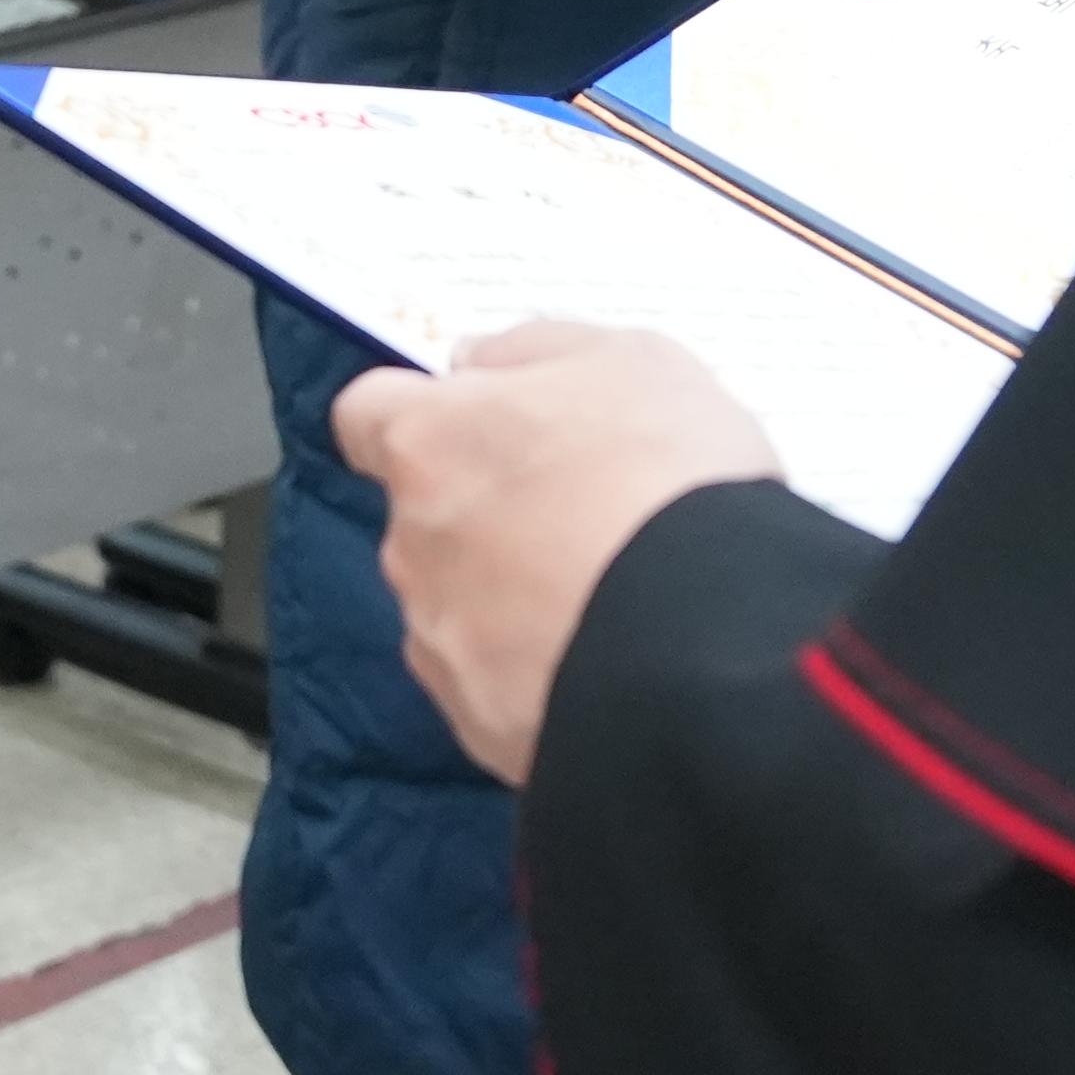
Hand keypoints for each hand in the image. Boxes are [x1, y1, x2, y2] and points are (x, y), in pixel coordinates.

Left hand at [333, 326, 788, 781]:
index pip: (366, 415)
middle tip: (584, 517)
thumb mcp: (635, 362)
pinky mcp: (476, 725)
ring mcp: (439, 643)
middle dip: (487, 515)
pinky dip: (535, 673)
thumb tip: (481, 363)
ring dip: (513, 599)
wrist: (707, 650)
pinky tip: (610, 663)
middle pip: (425, 516)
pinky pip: (495, 685)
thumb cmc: (669, 484)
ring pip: (459, 606)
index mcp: (431, 442)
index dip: (419, 416)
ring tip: (612, 599)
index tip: (475, 424)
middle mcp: (411, 542)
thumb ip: (539, 349)